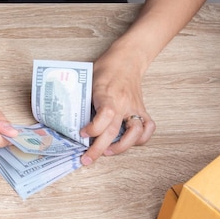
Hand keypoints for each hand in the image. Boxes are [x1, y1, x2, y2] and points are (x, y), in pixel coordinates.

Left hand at [79, 47, 155, 164]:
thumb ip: (84, 100)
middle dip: (98, 149)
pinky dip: (140, 139)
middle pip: (114, 131)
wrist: (128, 58)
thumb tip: (71, 121)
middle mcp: (124, 103)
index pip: (105, 115)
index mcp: (108, 94)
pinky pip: (148, 128)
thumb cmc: (106, 68)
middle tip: (86, 159)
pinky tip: (128, 143)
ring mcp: (135, 108)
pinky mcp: (142, 110)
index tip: (82, 134)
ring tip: (108, 152)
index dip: (93, 129)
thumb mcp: (89, 80)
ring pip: (135, 133)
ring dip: (121, 147)